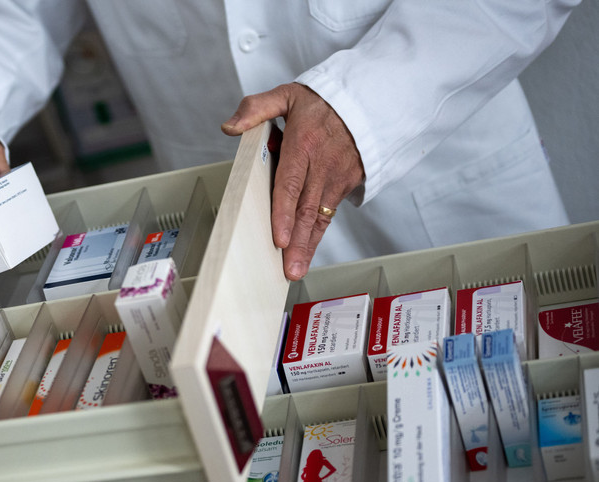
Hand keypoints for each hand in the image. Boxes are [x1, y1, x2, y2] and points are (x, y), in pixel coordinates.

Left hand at [221, 83, 364, 280]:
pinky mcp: (348, 184)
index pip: (290, 184)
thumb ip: (256, 109)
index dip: (284, 213)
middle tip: (289, 269)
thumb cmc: (323, 101)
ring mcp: (338, 176)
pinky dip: (318, 234)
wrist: (368, 99)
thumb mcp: (287, 95)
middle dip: (297, 243)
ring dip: (308, 246)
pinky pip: (329, 213)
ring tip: (297, 270)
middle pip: (306, 210)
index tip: (280, 237)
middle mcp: (322, 165)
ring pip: (320, 217)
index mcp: (303, 144)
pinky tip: (308, 252)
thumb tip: (230, 127)